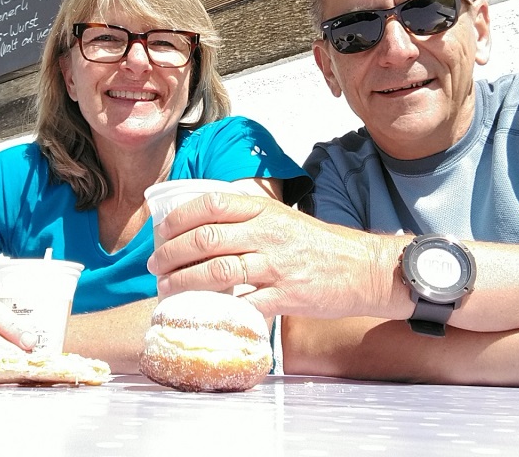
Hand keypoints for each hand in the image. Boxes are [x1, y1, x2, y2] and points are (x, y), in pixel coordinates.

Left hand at [146, 192, 400, 318]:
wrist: (363, 268)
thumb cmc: (319, 245)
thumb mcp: (282, 218)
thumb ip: (247, 218)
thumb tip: (203, 225)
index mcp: (264, 209)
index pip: (209, 204)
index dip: (177, 219)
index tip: (160, 233)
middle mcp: (267, 233)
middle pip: (205, 239)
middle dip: (171, 254)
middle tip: (155, 267)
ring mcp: (276, 264)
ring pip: (217, 271)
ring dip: (184, 282)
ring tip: (166, 290)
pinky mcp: (287, 295)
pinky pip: (244, 303)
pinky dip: (218, 310)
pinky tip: (201, 314)